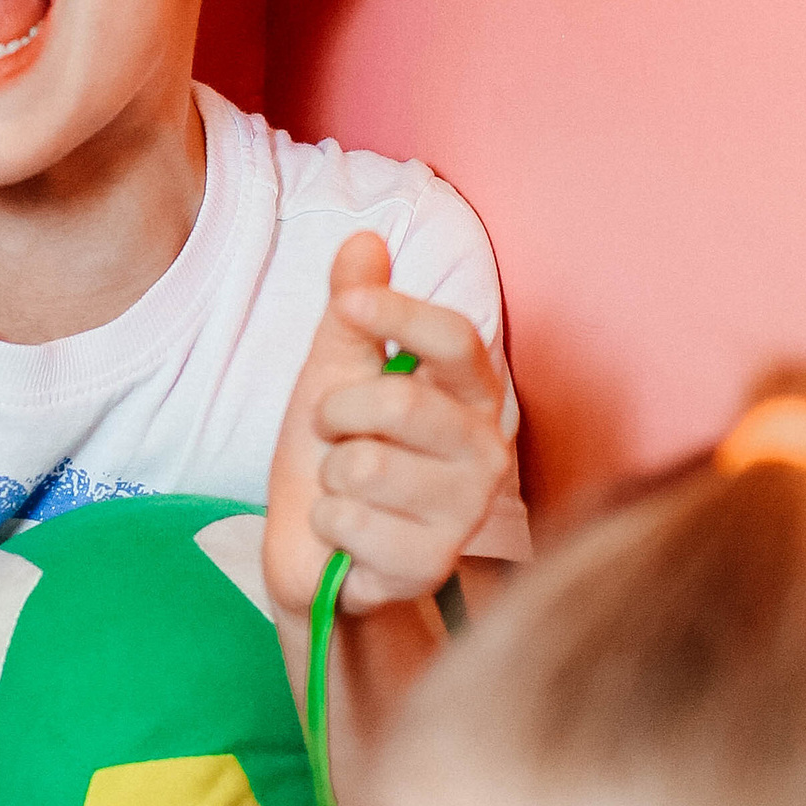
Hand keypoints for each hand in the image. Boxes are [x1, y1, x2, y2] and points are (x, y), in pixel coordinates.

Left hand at [264, 232, 513, 619]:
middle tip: (330, 429)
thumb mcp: (335, 372)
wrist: (320, 553)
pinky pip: (349, 522)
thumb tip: (364, 241)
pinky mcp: (432, 564)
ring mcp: (465, 511)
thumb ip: (352, 312)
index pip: (457, 338)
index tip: (350, 306)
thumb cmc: (338, 454)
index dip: (402, 313)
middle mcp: (485, 448)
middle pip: (401, 402)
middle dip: (336, 411)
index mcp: (471, 392)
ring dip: (327, 475)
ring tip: (342, 488)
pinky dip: (326, 523)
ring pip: (365, 467)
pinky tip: (346, 533)